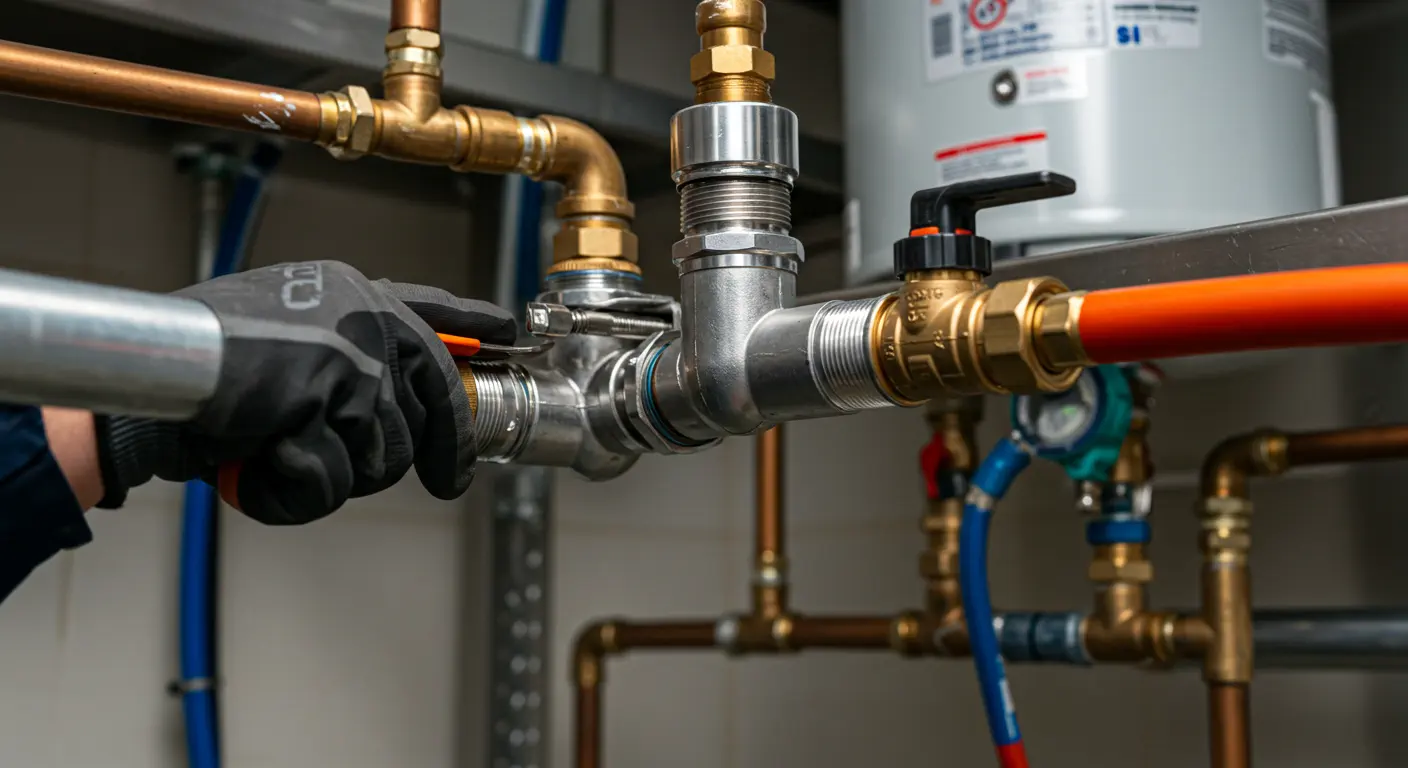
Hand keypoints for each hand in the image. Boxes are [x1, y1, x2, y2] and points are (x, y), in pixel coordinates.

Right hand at [94, 261, 516, 523]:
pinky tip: (257, 464)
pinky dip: (292, 490)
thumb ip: (349, 349)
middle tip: (438, 482)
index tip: (510, 336)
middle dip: (415, 458)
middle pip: (429, 408)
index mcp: (355, 295)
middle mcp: (363, 318)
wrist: (144, 369)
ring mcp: (348, 357)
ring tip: (281, 450)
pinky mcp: (321, 398)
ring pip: (385, 456)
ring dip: (335, 474)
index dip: (475, 328)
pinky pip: (332, 480)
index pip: (434, 312)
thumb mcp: (292, 331)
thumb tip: (404, 387)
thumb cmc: (206, 360)